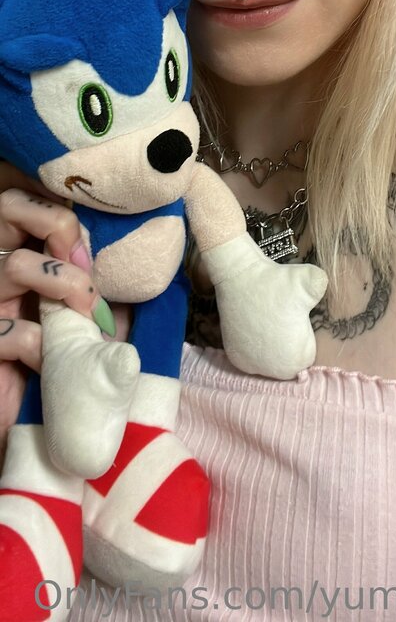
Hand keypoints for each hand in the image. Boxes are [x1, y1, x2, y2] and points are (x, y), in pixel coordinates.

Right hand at [0, 163, 105, 463]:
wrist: (39, 430)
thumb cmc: (64, 365)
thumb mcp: (89, 315)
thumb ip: (103, 283)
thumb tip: (149, 254)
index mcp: (17, 250)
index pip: (21, 197)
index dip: (54, 200)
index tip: (93, 228)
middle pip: (6, 205)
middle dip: (54, 223)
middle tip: (86, 258)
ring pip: (13, 266)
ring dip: (62, 283)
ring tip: (86, 308)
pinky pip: (9, 333)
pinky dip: (39, 344)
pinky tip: (50, 361)